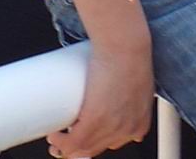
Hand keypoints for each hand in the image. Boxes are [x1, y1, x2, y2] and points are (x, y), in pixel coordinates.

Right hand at [47, 42, 154, 157]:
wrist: (126, 46)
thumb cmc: (132, 56)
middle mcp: (128, 130)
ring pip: (83, 148)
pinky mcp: (95, 120)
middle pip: (98, 148)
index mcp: (140, 122)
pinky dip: (61, 142)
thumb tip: (115, 93)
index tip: (88, 135)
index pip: (116, 143)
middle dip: (79, 148)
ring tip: (58, 137)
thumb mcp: (137, 82)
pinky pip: (73, 142)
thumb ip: (130, 92)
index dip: (98, 141)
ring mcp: (111, 128)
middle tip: (67, 140)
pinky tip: (55, 135)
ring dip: (66, 147)